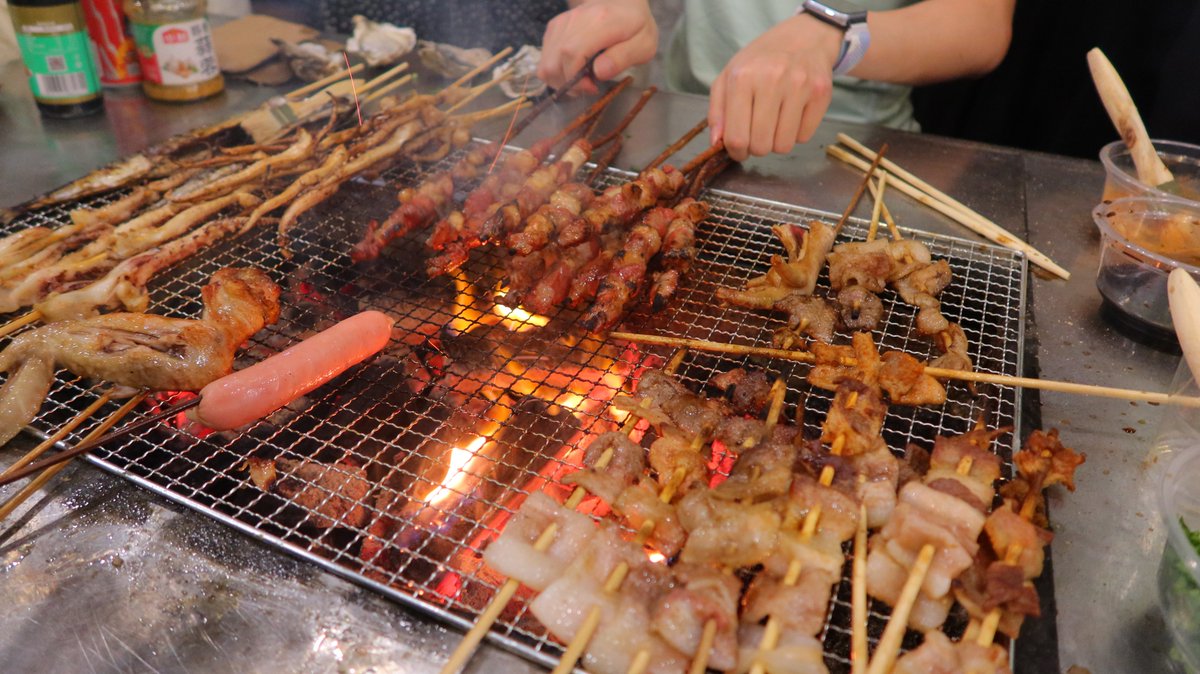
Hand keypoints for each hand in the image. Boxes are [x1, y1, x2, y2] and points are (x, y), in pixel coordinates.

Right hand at [539, 0, 657, 94]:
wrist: (622, 1)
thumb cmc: (636, 26)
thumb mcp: (643, 45)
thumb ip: (623, 58)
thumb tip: (599, 72)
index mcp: (599, 23)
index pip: (571, 55)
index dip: (577, 80)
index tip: (593, 87)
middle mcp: (574, 20)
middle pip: (552, 64)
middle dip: (567, 84)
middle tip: (589, 85)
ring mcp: (561, 23)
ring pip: (545, 64)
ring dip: (560, 80)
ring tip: (581, 79)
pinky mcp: (554, 27)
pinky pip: (545, 58)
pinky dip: (556, 70)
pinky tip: (574, 69)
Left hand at [709, 14, 843, 159]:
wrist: (803, 37)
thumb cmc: (761, 61)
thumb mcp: (729, 76)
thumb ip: (717, 111)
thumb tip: (717, 143)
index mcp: (742, 77)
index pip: (736, 137)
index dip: (736, 152)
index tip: (738, 149)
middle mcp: (772, 80)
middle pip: (761, 146)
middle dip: (756, 147)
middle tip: (758, 133)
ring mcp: (800, 86)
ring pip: (784, 146)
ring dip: (777, 142)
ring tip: (775, 123)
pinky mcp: (821, 93)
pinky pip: (804, 137)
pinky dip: (797, 133)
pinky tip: (793, 114)